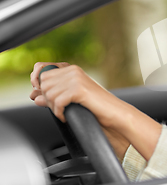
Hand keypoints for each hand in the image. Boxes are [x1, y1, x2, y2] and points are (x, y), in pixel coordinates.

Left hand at [29, 62, 161, 160]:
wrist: (114, 113)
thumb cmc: (95, 107)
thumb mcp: (70, 98)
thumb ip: (52, 95)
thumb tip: (34, 96)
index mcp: (71, 69)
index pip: (41, 68)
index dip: (35, 80)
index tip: (37, 92)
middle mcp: (73, 71)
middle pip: (43, 82)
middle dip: (46, 98)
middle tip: (57, 108)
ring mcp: (76, 79)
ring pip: (49, 93)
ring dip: (53, 107)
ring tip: (64, 112)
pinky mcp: (79, 89)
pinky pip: (57, 102)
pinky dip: (59, 112)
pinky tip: (66, 116)